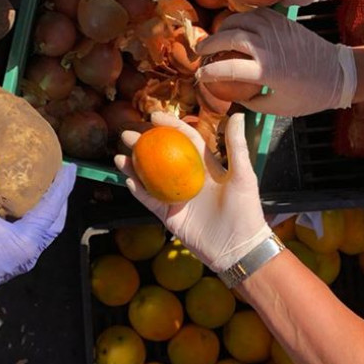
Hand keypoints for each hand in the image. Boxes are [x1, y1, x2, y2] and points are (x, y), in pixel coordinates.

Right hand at [0, 161, 75, 314]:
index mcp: (28, 241)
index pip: (53, 208)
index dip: (63, 186)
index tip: (70, 167)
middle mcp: (29, 253)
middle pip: (53, 224)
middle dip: (59, 201)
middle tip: (60, 180)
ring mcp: (17, 261)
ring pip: (40, 233)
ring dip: (45, 213)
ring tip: (41, 193)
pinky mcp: (5, 264)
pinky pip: (25, 237)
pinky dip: (28, 221)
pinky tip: (16, 210)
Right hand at [115, 112, 269, 272]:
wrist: (238, 249)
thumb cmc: (245, 211)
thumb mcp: (242, 176)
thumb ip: (236, 146)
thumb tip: (237, 114)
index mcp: (205, 166)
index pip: (185, 139)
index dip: (170, 126)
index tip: (153, 117)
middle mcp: (188, 179)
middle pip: (161, 156)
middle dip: (143, 144)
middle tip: (127, 135)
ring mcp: (177, 197)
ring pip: (149, 178)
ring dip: (133, 167)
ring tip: (118, 157)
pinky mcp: (169, 215)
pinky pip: (149, 201)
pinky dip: (138, 191)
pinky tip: (127, 180)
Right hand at [196, 8, 356, 116]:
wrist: (339, 73)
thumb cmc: (309, 95)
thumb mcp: (278, 108)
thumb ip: (251, 101)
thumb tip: (231, 94)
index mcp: (267, 71)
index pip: (228, 68)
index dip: (209, 72)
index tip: (200, 77)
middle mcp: (269, 47)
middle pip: (228, 37)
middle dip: (208, 44)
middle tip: (199, 52)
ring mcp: (275, 30)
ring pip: (239, 21)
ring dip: (222, 29)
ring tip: (214, 39)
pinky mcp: (282, 21)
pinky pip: (254, 14)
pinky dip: (240, 19)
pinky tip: (235, 28)